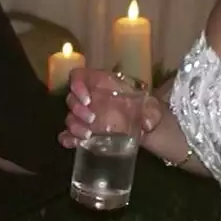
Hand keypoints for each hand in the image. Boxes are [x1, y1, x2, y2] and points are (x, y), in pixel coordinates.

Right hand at [58, 67, 173, 155]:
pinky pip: (68, 134)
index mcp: (102, 84)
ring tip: (87, 136)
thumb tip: (147, 123)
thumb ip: (152, 113)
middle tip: (92, 120)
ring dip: (74, 126)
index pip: (79, 76)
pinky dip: (68, 139)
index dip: (77, 85)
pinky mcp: (85, 131)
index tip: (87, 99)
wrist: (145, 129)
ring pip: (70, 117)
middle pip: (71, 98)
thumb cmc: (146, 110)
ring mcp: (85, 116)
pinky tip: (73, 144)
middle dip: (78, 110)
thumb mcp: (152, 108)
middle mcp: (90, 97)